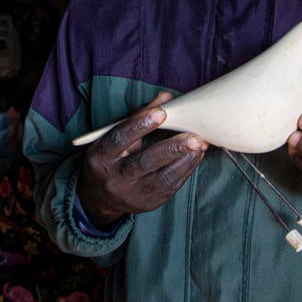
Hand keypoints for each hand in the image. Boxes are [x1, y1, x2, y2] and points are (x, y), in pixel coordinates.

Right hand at [77, 92, 206, 228]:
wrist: (100, 197)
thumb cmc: (110, 158)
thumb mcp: (114, 136)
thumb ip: (139, 116)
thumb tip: (166, 97)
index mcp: (100, 157)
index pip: (119, 139)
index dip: (139, 125)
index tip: (162, 112)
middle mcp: (114, 178)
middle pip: (144, 162)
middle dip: (172, 148)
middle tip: (194, 137)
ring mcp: (132, 194)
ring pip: (162, 178)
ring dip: (185, 160)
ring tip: (201, 145)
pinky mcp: (148, 204)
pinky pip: (170, 187)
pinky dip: (185, 170)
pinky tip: (195, 157)